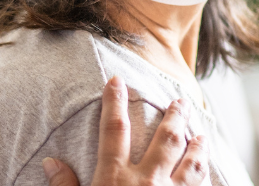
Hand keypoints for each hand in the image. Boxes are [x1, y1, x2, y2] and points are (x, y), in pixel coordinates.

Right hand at [43, 77, 209, 185]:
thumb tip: (51, 163)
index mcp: (115, 177)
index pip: (113, 129)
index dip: (114, 101)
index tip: (117, 81)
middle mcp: (148, 181)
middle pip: (166, 138)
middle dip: (174, 116)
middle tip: (180, 100)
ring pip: (192, 161)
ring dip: (198, 143)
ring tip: (201, 131)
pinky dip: (205, 174)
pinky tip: (207, 169)